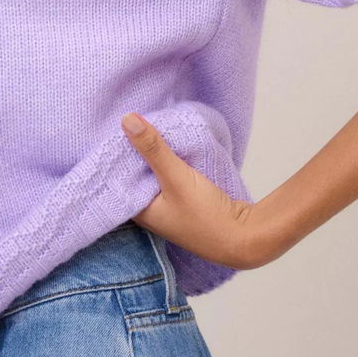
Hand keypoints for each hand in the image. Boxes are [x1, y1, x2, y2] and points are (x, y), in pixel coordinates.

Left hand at [121, 111, 258, 270]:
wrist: (244, 237)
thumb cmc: (205, 216)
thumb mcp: (176, 176)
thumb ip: (153, 148)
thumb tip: (126, 119)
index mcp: (138, 211)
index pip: (116, 177)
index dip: (114, 153)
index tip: (113, 127)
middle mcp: (150, 212)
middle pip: (134, 174)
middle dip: (134, 151)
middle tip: (130, 119)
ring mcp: (167, 208)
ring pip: (152, 175)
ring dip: (152, 156)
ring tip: (148, 126)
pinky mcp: (184, 202)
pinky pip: (167, 177)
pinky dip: (167, 162)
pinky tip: (170, 146)